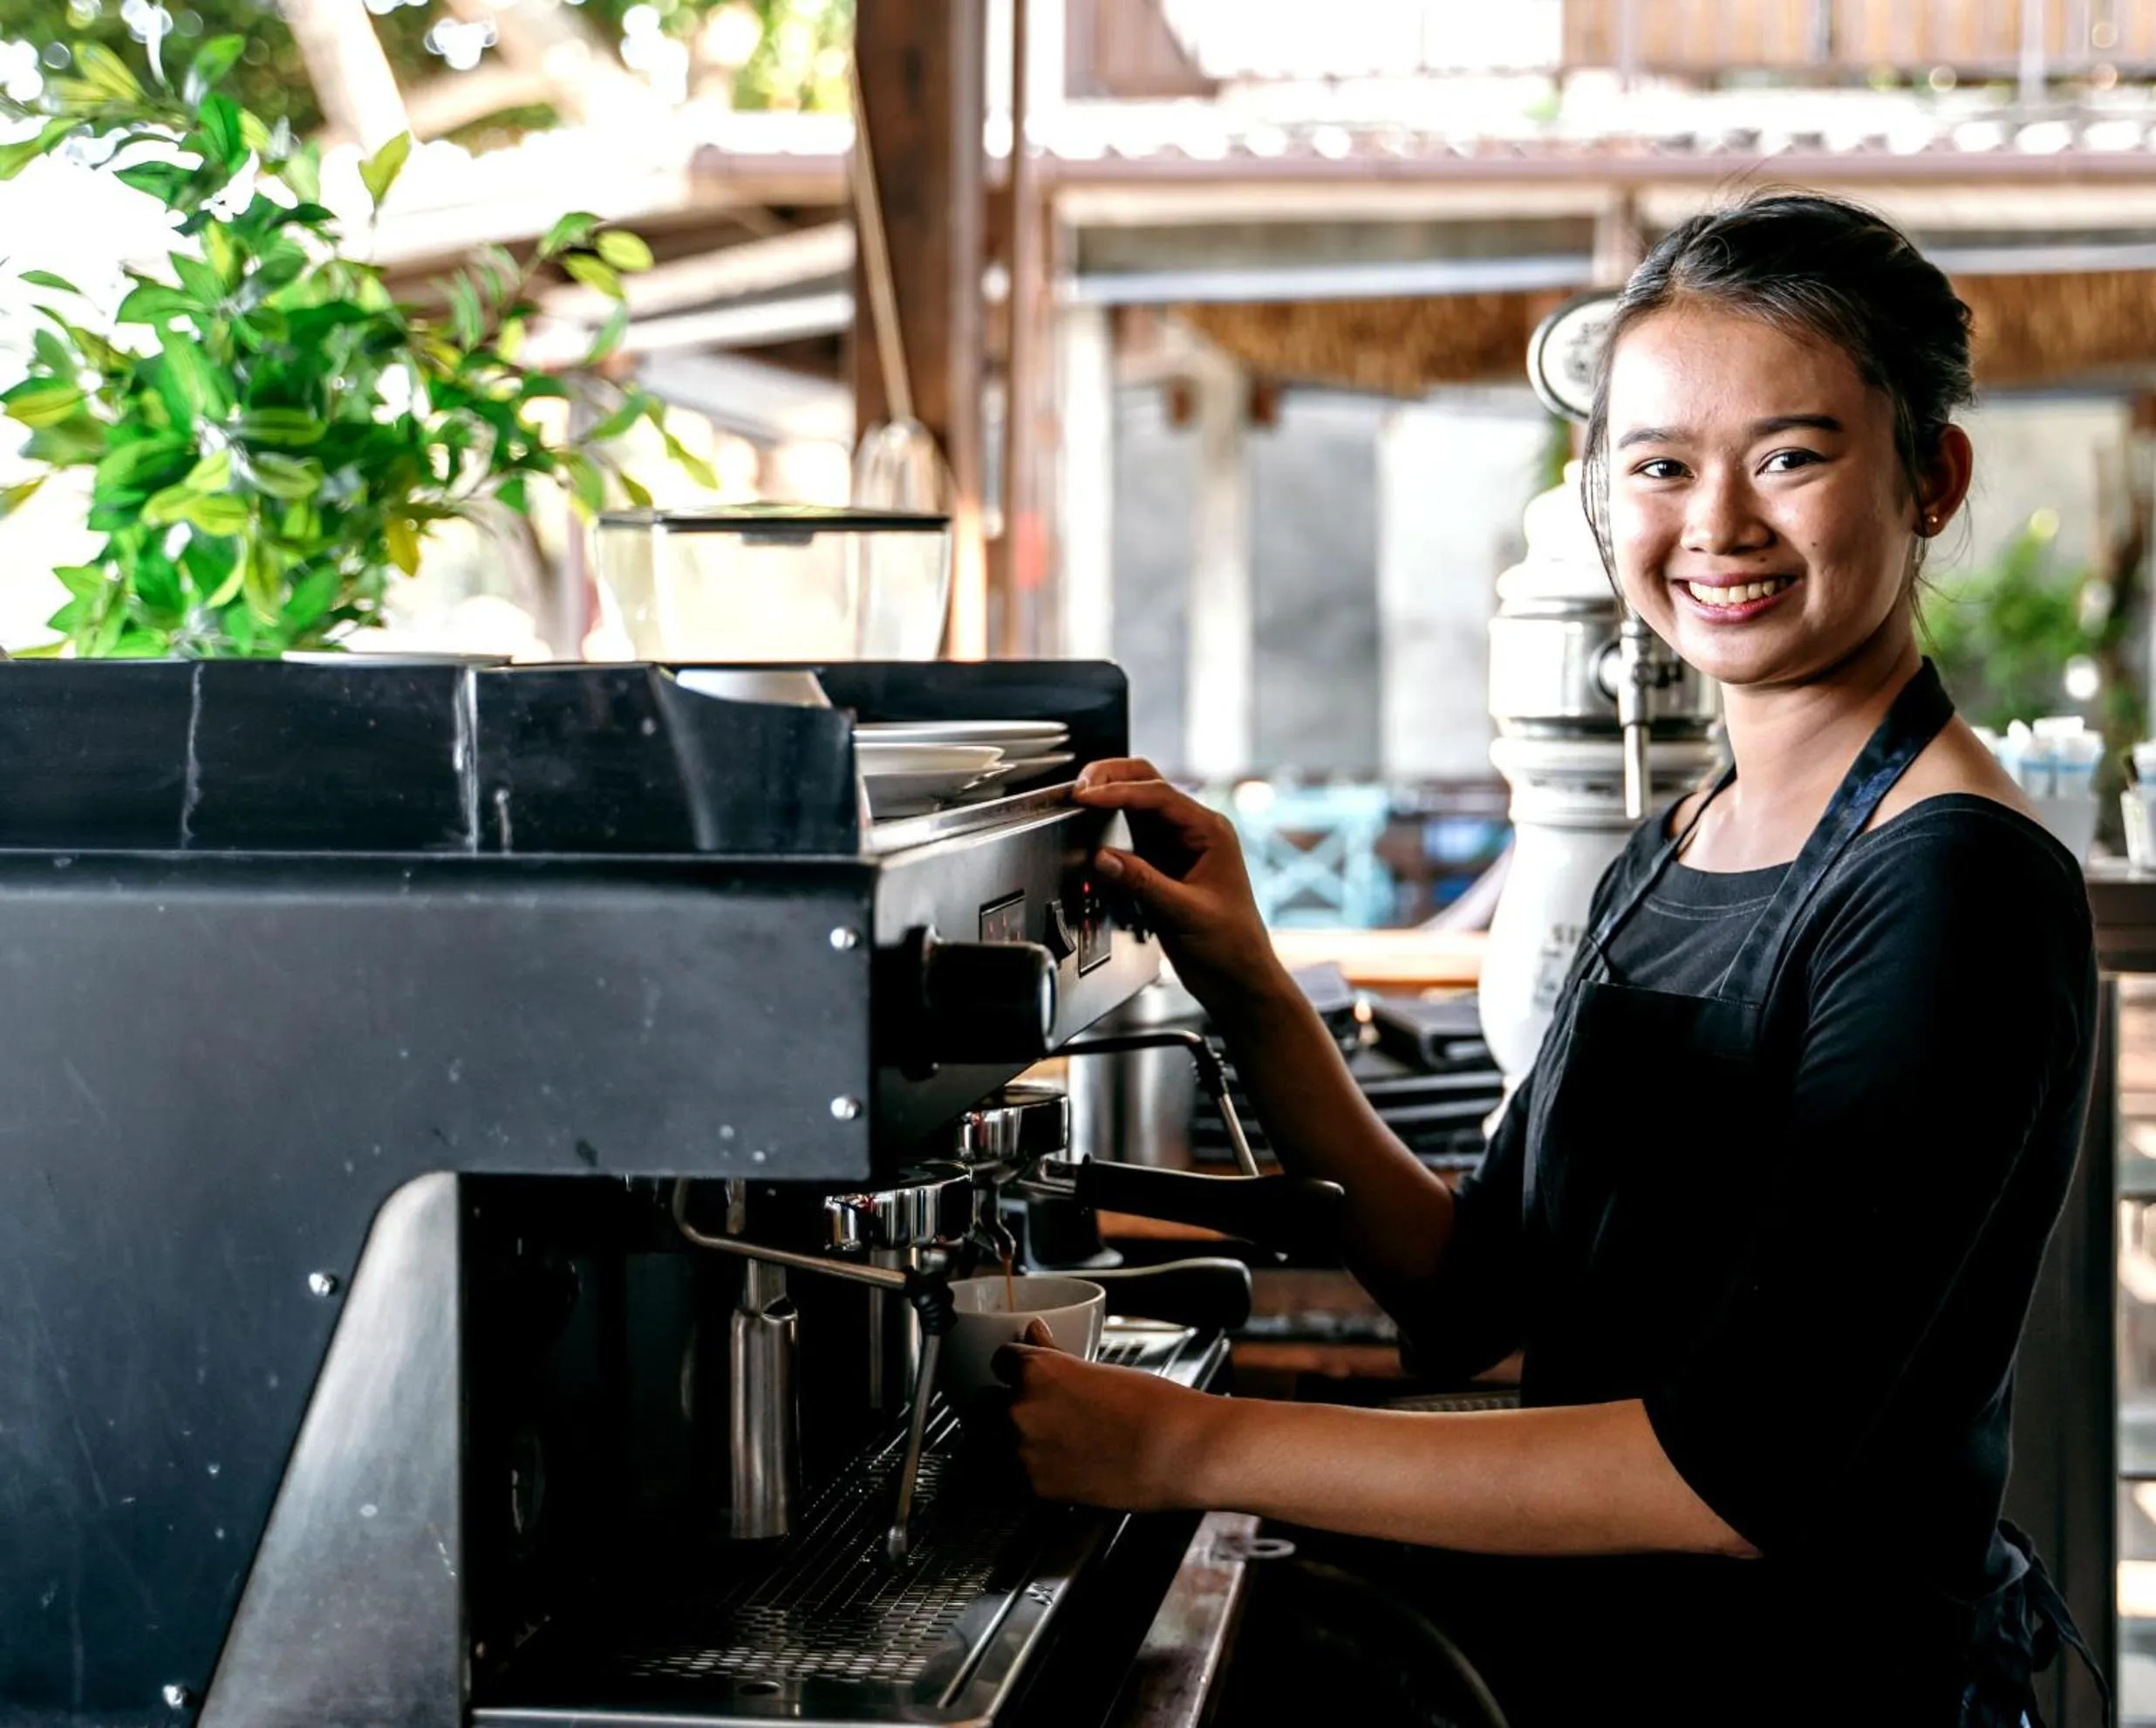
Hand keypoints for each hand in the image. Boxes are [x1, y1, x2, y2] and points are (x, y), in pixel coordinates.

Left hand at [994, 1321, 1218, 1511]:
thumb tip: (1036, 1334)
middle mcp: (1021, 1409)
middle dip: (997, 1407)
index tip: (1019, 1375)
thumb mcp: (1100, 1369)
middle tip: (1025, 1413)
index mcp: (1037, 1370)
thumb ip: (1057, 1356)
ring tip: (1033, 1445)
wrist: (1177, 1450)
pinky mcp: (1036, 1487)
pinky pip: (1010, 1477)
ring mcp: (1024, 1450)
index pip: (999, 1360)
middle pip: (981, 1404)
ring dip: (1001, 1442)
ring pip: (988, 1444)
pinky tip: (1046, 1469)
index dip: (1011, 1369)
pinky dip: (1021, 1473)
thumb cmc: (1153, 1406)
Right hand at [1071, 759, 1284, 1007]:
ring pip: (1137, 807)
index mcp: (1211, 832)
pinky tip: (1092, 833)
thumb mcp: (1184, 913)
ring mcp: (1178, 848)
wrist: (1238, 981)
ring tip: (1080, 802)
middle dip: (1112, 779)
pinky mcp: (1163, 867)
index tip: (1087, 797)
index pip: (1157, 796)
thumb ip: (1142, 883)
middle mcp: (1195, 832)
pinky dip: (1109, 830)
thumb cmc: (1231, 946)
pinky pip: (1131, 836)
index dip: (1117, 792)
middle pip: (1148, 785)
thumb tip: (1103, 857)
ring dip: (1109, 801)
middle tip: (1080, 786)